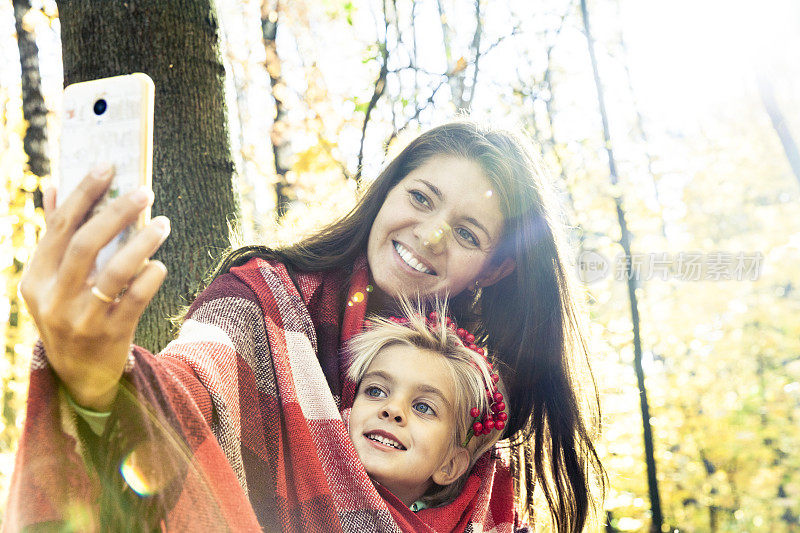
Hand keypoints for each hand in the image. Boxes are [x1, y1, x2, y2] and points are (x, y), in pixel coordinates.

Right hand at [19, 165, 169, 410]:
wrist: (80, 377)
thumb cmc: (69, 314)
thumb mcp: (52, 281)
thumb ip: (55, 236)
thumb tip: (52, 186)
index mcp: (36, 277)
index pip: (60, 226)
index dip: (84, 193)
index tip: (108, 166)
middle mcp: (53, 298)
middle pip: (86, 243)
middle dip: (117, 212)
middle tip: (145, 191)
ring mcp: (81, 319)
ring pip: (114, 272)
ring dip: (142, 242)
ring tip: (162, 223)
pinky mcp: (110, 336)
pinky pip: (135, 300)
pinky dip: (149, 277)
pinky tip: (160, 264)